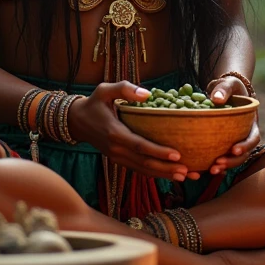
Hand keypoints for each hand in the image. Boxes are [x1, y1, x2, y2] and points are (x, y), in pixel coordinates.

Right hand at [67, 80, 191, 181]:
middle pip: (144, 162)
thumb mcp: (105, 90)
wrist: (77, 121)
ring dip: (164, 174)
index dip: (158, 151)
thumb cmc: (94, 103)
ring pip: (143, 169)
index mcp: (114, 133)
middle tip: (188, 171)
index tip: (177, 154)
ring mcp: (117, 157)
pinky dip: (155, 173)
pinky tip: (170, 175)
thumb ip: (124, 89)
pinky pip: (139, 169)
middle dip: (167, 168)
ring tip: (185, 176)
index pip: (139, 146)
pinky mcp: (119, 160)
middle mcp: (116, 149)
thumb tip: (147, 94)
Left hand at [207, 75, 259, 174]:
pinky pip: (224, 158)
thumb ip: (224, 89)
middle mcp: (246, 135)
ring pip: (234, 159)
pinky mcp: (225, 145)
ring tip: (212, 170)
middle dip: (233, 161)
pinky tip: (205, 169)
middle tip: (218, 164)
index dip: (245, 146)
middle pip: (244, 154)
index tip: (234, 149)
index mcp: (251, 123)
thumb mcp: (228, 84)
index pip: (253, 138)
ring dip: (225, 166)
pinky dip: (217, 165)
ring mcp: (236, 141)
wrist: (225, 92)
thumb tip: (216, 98)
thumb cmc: (229, 88)